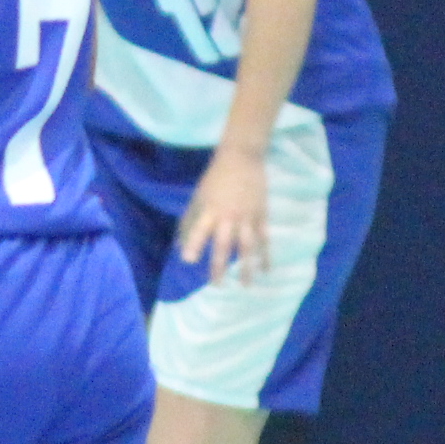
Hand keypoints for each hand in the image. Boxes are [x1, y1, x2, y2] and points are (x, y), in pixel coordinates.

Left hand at [177, 147, 270, 285]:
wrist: (242, 158)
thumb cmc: (215, 179)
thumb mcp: (198, 197)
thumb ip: (189, 221)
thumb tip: (178, 244)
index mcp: (210, 210)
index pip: (199, 230)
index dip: (193, 244)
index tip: (188, 260)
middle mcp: (228, 216)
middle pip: (223, 245)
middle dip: (219, 266)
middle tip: (216, 285)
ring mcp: (247, 217)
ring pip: (247, 247)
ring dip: (246, 267)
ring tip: (245, 285)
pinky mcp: (262, 215)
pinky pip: (265, 239)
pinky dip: (266, 255)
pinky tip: (266, 270)